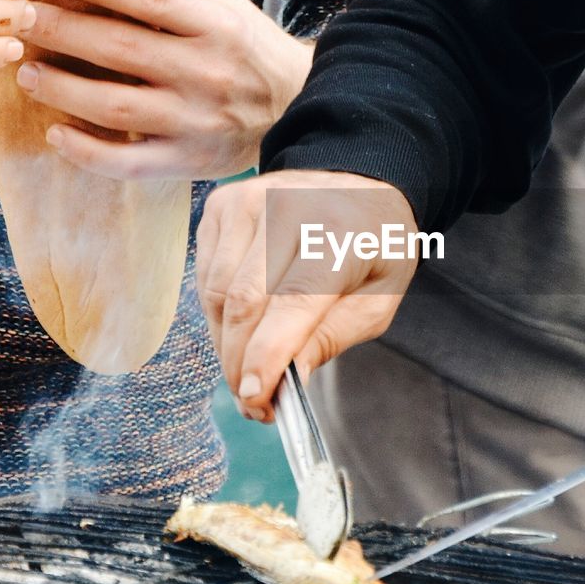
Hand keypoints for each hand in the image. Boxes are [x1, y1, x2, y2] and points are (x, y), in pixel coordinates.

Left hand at [15, 0, 312, 179]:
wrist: (295, 103)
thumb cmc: (242, 44)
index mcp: (215, 26)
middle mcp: (206, 73)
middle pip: (120, 50)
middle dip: (60, 31)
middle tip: (19, 18)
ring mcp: (196, 122)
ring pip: (115, 108)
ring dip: (61, 89)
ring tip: (27, 72)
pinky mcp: (189, 161)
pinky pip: (129, 163)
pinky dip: (86, 152)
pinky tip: (56, 133)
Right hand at [195, 170, 417, 420]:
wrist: (360, 182)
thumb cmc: (374, 246)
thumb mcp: (378, 299)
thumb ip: (332, 337)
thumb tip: (288, 378)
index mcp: (338, 232)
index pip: (291, 301)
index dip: (267, 355)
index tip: (256, 398)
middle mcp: (286, 207)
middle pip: (244, 301)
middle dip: (241, 362)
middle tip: (254, 401)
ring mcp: (248, 201)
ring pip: (217, 293)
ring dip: (227, 343)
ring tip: (251, 368)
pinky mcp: (222, 204)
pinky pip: (206, 275)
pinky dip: (219, 313)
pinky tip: (244, 326)